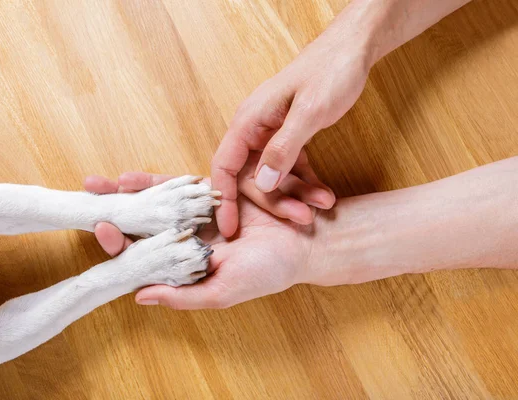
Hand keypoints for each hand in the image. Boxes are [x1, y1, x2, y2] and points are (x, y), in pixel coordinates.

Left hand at [84, 165, 336, 309]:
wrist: (304, 240)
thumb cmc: (268, 272)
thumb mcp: (224, 291)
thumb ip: (184, 296)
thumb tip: (140, 296)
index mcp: (184, 264)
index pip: (144, 256)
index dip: (120, 244)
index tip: (102, 229)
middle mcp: (185, 240)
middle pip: (142, 226)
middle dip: (114, 212)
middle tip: (87, 196)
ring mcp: (196, 215)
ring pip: (155, 203)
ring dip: (127, 193)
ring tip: (98, 182)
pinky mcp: (212, 192)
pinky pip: (178, 185)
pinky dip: (155, 181)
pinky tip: (131, 176)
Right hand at [212, 18, 373, 236]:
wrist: (353, 50)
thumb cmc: (330, 72)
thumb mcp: (309, 112)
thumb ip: (283, 149)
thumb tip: (263, 184)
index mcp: (248, 121)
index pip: (224, 166)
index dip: (224, 200)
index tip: (228, 229)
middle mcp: (255, 131)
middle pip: (252, 179)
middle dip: (276, 202)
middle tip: (303, 218)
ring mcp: (272, 135)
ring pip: (274, 178)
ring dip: (296, 195)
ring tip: (324, 204)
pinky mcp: (290, 138)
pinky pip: (291, 169)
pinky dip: (306, 183)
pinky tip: (324, 194)